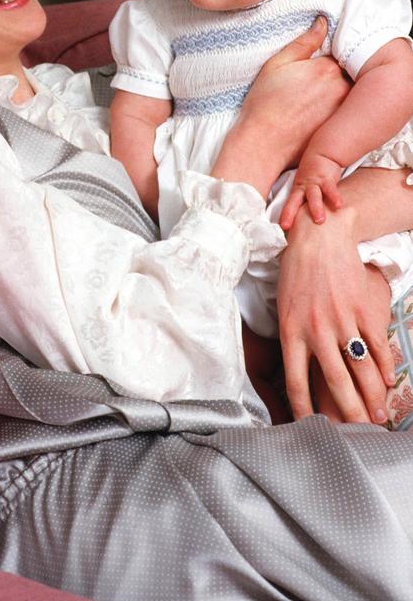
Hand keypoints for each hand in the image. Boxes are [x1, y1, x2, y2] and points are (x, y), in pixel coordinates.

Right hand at [224, 18, 349, 195]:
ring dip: (341, 90)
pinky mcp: (343, 128)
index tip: (317, 63)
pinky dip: (340, 109)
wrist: (263, 145)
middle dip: (339, 73)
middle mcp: (342, 89)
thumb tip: (324, 22)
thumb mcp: (276, 65)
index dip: (330, 56)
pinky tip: (318, 113)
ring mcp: (345, 110)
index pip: (341, 53)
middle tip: (315, 82)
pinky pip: (348, 111)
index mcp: (327, 69)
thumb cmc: (264, 105)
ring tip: (316, 98)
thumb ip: (304, 42)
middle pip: (350, 72)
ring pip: (352, 92)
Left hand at [278, 204, 394, 423]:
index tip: (310, 428)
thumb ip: (293, 339)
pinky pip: (377, 347)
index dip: (303, 410)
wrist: (319, 237)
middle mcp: (316, 330)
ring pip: (361, 370)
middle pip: (334, 382)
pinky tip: (385, 384)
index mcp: (291, 332)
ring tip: (377, 418)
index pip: (295, 381)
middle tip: (356, 434)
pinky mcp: (362, 309)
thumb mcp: (284, 308)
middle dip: (347, 413)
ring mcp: (342, 320)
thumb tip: (301, 372)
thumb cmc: (296, 274)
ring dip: (371, 398)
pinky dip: (383, 369)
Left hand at [280, 149, 343, 229]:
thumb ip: (305, 200)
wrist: (323, 154)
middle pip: (294, 201)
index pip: (288, 204)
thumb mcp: (305, 186)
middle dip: (290, 213)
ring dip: (315, 208)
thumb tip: (303, 222)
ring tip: (320, 220)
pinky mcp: (327, 179)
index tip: (279, 227)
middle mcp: (303, 187)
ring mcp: (314, 183)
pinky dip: (334, 197)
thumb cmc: (314, 175)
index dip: (284, 215)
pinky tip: (339, 206)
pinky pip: (331, 189)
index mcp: (297, 190)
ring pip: (313, 196)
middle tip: (285, 227)